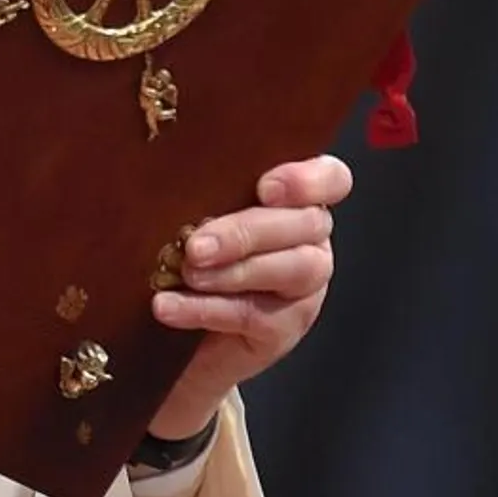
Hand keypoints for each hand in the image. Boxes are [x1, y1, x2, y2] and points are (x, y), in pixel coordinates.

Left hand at [144, 154, 351, 439]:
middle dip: (246, 233)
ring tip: (187, 274)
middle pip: (306, 224)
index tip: (266, 188)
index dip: (308, 180)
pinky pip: (254, 315)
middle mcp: (309, 239)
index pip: (330, 178)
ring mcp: (304, 287)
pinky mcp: (284, 328)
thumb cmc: (182, 251)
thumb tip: (168, 169)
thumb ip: (202, 190)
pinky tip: (169, 306)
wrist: (167, 327)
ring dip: (234, 271)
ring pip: (293, 269)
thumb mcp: (192, 211)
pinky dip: (207, 308)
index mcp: (294, 198)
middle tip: (196, 245)